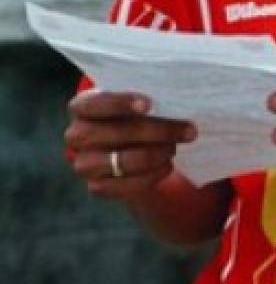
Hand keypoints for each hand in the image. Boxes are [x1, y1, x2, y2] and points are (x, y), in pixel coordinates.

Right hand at [65, 90, 195, 200]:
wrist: (129, 143)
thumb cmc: (137, 113)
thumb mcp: (139, 99)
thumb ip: (149, 97)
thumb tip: (178, 96)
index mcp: (82, 106)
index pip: (96, 103)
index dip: (121, 103)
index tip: (149, 105)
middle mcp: (77, 135)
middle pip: (117, 133)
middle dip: (157, 131)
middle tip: (189, 130)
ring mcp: (84, 163)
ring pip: (123, 161)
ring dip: (156, 154)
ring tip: (175, 147)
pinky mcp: (97, 186)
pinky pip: (126, 185)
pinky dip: (152, 175)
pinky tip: (167, 165)